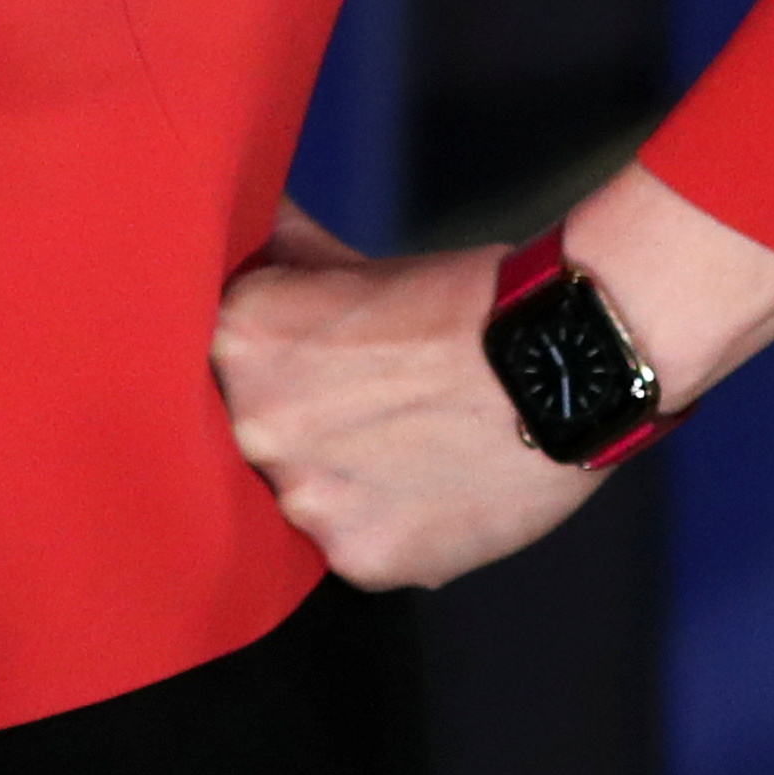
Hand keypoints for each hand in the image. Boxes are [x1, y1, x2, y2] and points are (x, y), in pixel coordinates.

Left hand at [214, 164, 773, 591]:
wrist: (562, 359)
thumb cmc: (464, 300)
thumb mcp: (353, 263)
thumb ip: (281, 257)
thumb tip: (239, 216)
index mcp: (239, 340)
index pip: (210, 363)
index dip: (260, 366)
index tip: (300, 368)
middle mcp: (253, 426)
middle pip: (246, 436)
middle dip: (293, 425)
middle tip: (356, 411)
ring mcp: (305, 500)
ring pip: (299, 499)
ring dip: (337, 481)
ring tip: (400, 451)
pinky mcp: (360, 558)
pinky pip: (352, 548)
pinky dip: (386, 525)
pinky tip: (428, 489)